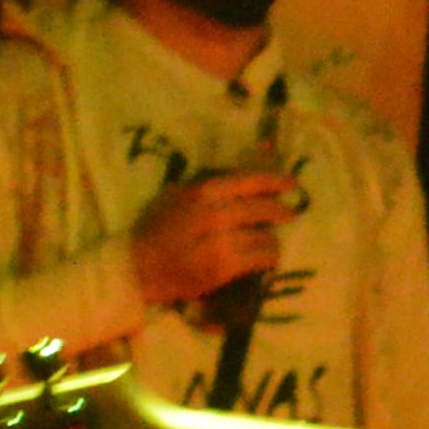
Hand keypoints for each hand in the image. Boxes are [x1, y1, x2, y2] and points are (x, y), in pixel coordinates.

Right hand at [129, 170, 298, 312]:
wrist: (134, 267)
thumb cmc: (157, 227)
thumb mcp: (179, 193)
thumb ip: (214, 181)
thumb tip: (257, 157)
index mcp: (202, 191)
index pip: (250, 181)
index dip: (277, 181)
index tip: (293, 184)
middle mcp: (213, 215)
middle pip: (262, 209)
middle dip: (281, 211)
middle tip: (290, 213)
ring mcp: (217, 244)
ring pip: (264, 237)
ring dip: (272, 238)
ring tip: (270, 240)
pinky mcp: (220, 270)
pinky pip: (258, 260)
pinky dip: (266, 257)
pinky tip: (264, 258)